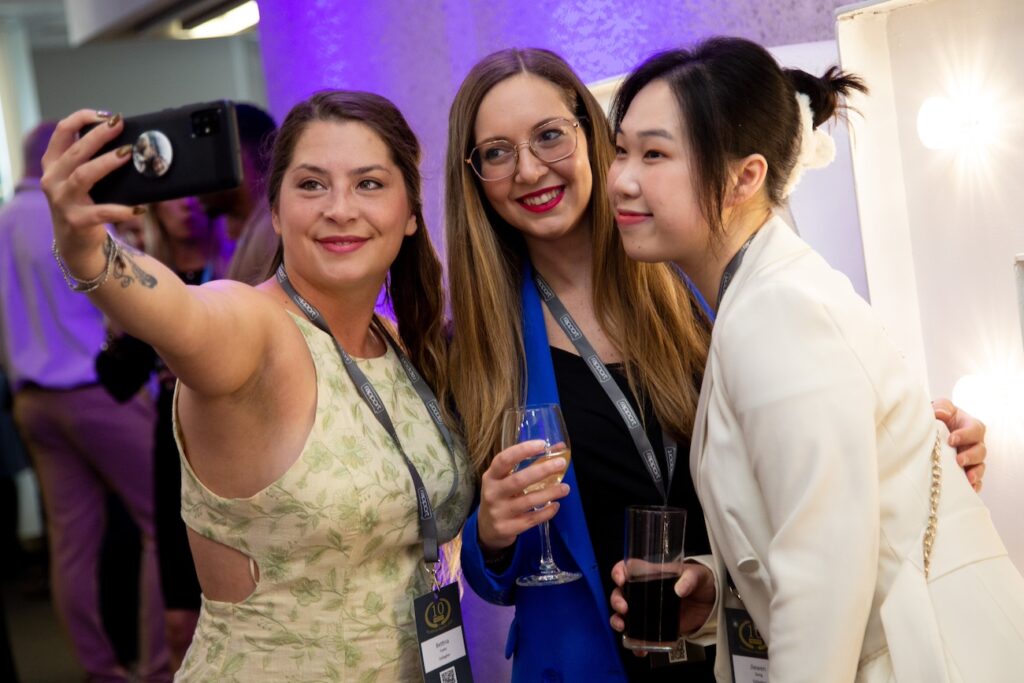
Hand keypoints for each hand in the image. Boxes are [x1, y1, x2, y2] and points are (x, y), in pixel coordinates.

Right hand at [41, 109, 138, 272]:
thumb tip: (128, 142)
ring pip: (83, 175)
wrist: (76, 243)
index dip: (82, 119)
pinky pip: (102, 212)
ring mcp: (62, 201)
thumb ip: (92, 161)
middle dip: (98, 135)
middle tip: (119, 125)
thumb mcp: (80, 179)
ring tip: (128, 154)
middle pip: (76, 151)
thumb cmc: (84, 204)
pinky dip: (122, 209)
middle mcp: (52, 180)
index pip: (62, 132)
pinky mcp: (76, 221)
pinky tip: (140, 208)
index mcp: (53, 164)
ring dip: (107, 162)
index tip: (105, 116)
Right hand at [477, 439, 569, 552]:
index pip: (504, 459)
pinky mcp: (507, 528)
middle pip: (518, 480)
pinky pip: (531, 519)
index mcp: (491, 476)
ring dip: (550, 493)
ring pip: (528, 501)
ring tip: (565, 488)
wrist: (487, 528)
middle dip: (542, 471)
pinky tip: (556, 505)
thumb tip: (559, 447)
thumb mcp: (507, 478)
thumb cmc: (501, 496)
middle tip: (561, 464)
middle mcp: (492, 493)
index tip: (542, 444)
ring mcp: (499, 512)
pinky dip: (546, 512)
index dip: (522, 450)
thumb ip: (532, 463)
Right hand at [609, 560, 716, 649]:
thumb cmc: (700, 582)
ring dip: (618, 621)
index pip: (627, 568)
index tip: (621, 580)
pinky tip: (640, 649)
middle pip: (620, 593)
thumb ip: (690, 579)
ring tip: (623, 628)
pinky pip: (639, 637)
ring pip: (623, 616)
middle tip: (624, 608)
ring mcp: (647, 611)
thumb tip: (680, 590)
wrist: (711, 604)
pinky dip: (636, 645)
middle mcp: (644, 592)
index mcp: (651, 574)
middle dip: (616, 601)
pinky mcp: (654, 628)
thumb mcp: (698, 575)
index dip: (618, 572)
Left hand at [932, 398, 985, 491]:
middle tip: (959, 460)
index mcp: (971, 427)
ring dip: (975, 473)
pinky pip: (976, 480)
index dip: (965, 435)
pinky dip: (974, 485)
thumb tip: (940, 413)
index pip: (975, 430)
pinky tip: (969, 489)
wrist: (932, 429)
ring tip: (968, 478)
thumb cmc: (939, 416)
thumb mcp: (941, 407)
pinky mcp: (967, 471)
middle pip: (980, 451)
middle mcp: (975, 444)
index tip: (951, 439)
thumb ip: (942, 407)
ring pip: (980, 467)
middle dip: (971, 456)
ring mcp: (972, 459)